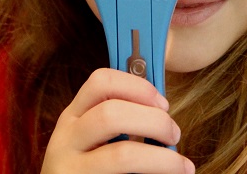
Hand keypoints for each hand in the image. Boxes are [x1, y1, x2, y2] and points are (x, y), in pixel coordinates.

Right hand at [41, 68, 194, 173]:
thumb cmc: (89, 167)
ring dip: (161, 159)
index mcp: (73, 116)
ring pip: (122, 155)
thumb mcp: (92, 139)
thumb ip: (118, 121)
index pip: (101, 82)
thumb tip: (162, 111)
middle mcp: (66, 139)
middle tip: (174, 135)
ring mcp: (71, 168)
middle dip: (154, 121)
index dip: (138, 86)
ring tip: (180, 166)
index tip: (163, 104)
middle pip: (112, 113)